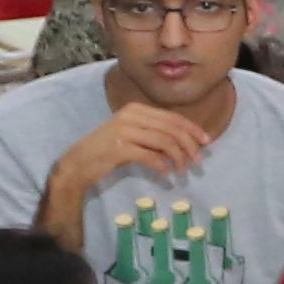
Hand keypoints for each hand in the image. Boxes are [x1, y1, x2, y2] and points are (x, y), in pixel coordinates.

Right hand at [65, 97, 217, 191]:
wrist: (78, 163)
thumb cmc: (107, 151)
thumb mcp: (133, 136)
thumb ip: (155, 135)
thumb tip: (186, 143)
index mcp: (135, 109)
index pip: (171, 117)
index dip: (192, 129)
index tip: (205, 142)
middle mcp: (130, 115)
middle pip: (171, 128)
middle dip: (189, 144)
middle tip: (198, 160)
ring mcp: (124, 130)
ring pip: (164, 141)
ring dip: (178, 157)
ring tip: (182, 170)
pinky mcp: (119, 147)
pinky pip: (150, 155)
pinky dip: (162, 165)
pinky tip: (166, 173)